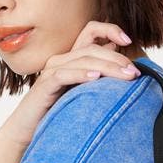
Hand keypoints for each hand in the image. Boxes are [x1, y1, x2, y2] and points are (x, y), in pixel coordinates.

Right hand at [0, 21, 141, 148]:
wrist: (28, 132)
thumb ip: (97, 79)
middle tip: (134, 72)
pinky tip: (96, 78)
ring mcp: (51, 71)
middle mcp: (60, 60)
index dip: (110, 30)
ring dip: (107, 67)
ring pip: (82, 59)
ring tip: (125, 76)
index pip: (91, 32)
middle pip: (92, 49)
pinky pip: (64, 74)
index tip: (129, 41)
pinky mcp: (44, 85)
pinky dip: (81, 74)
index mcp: (70, 59)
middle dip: (117, 59)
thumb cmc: (56, 114)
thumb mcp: (82, 94)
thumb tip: (122, 68)